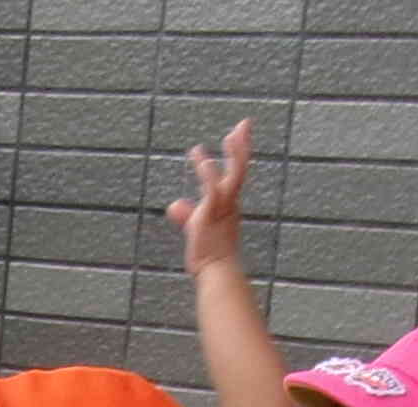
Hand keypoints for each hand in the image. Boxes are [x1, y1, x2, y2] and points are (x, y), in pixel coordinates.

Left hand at [168, 118, 256, 276]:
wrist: (217, 271)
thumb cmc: (208, 253)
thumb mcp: (195, 227)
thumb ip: (185, 213)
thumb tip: (174, 205)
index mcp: (229, 203)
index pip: (235, 172)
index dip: (237, 152)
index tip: (236, 134)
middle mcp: (230, 202)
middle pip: (241, 168)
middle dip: (242, 145)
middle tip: (244, 123)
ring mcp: (223, 208)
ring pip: (234, 176)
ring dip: (234, 154)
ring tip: (230, 135)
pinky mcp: (210, 215)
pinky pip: (211, 192)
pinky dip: (208, 176)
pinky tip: (203, 161)